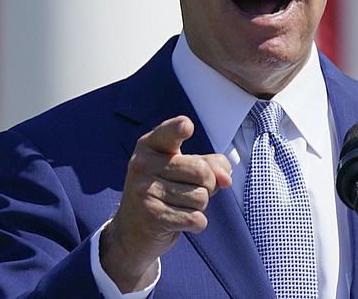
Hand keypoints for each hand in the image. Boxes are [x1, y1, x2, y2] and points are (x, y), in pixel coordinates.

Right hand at [100, 116, 231, 291]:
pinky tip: (179, 221)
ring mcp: (144, 190)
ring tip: (180, 206)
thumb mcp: (183, 170)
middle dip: (208, 185)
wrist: (132, 231)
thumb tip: (226, 179)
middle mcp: (143, 164)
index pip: (169, 133)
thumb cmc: (164, 192)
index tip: (187, 125)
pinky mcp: (152, 217)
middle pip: (202, 171)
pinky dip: (196, 223)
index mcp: (150, 146)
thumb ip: (211, 164)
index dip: (179, 129)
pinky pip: (195, 219)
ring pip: (201, 197)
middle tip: (190, 191)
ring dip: (200, 206)